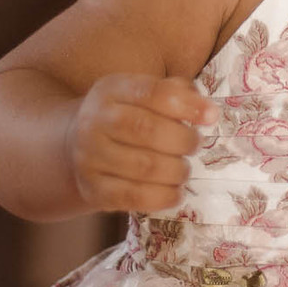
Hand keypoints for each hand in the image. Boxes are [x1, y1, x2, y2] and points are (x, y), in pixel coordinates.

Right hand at [64, 74, 218, 213]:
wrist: (75, 146)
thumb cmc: (124, 116)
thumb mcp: (142, 94)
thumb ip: (176, 92)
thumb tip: (207, 110)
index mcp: (111, 90)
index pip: (151, 93)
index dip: (186, 105)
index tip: (212, 116)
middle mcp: (94, 121)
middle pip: (146, 130)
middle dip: (182, 140)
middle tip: (196, 145)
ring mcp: (90, 157)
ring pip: (143, 166)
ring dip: (176, 171)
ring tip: (185, 170)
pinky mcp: (93, 189)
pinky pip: (132, 197)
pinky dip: (162, 197)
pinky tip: (176, 193)